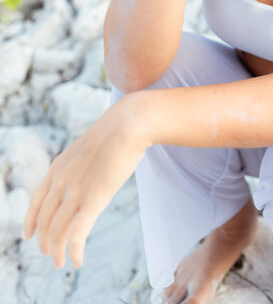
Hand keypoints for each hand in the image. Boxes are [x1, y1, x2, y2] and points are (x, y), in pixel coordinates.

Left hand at [22, 94, 147, 269]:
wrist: (128, 124)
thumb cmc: (115, 134)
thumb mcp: (87, 149)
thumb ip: (79, 166)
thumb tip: (84, 175)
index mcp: (58, 167)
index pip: (36, 201)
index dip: (31, 221)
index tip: (29, 235)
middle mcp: (62, 180)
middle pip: (46, 219)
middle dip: (46, 241)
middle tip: (51, 254)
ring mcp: (77, 189)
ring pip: (58, 230)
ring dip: (58, 251)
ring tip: (61, 263)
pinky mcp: (95, 197)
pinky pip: (78, 231)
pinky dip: (74, 250)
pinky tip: (76, 260)